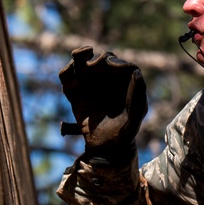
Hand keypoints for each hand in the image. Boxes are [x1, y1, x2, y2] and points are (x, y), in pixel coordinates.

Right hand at [59, 46, 147, 162]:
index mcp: (124, 83)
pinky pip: (67, 78)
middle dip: (100, 59)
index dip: (117, 63)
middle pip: (102, 60)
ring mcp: (89, 85)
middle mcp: (106, 80)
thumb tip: (137, 73)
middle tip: (99, 65)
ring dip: (80, 56)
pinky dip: (66, 73)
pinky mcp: (74, 93)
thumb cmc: (125, 133)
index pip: (121, 65)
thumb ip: (137, 95)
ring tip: (81, 55)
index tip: (112, 67)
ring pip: (82, 63)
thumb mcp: (134, 117)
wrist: (106, 149)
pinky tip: (70, 80)